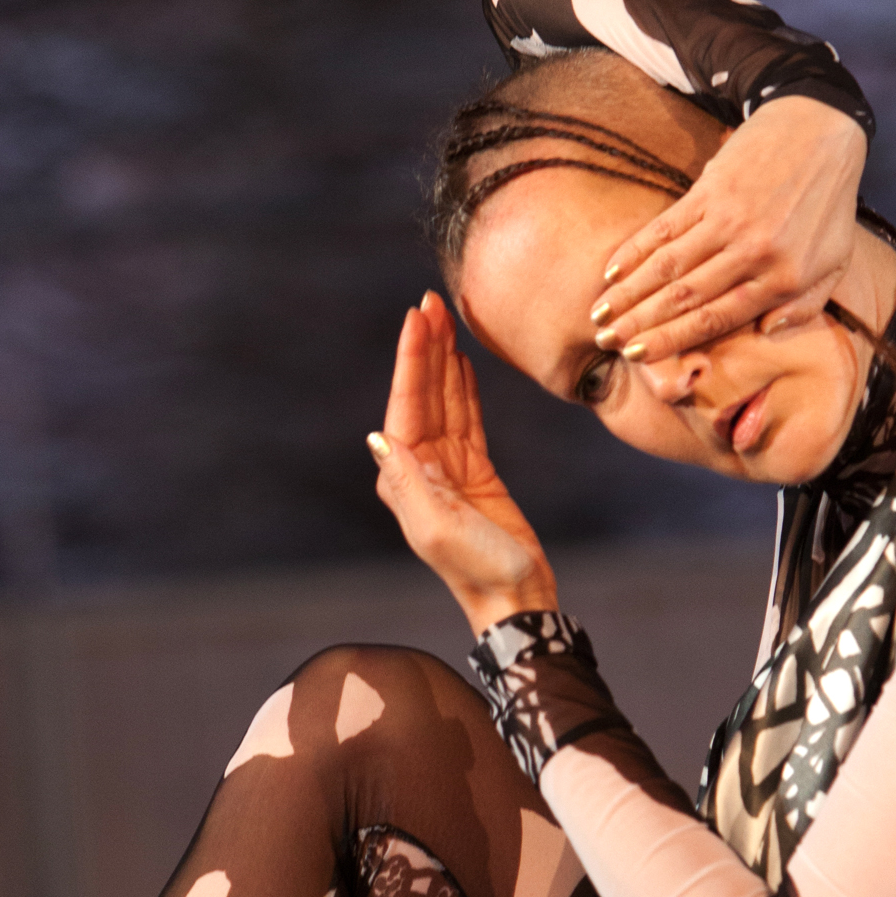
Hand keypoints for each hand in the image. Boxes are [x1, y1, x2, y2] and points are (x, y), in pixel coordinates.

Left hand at [369, 292, 557, 637]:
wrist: (516, 596)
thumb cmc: (477, 568)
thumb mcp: (436, 526)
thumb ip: (408, 481)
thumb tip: (379, 437)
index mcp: (402, 478)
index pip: (404, 406)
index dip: (411, 360)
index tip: (416, 318)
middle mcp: (418, 468)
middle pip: (422, 394)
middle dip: (425, 348)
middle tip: (431, 301)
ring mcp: (447, 467)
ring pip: (445, 400)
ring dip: (444, 360)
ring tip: (446, 316)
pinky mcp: (476, 470)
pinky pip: (467, 418)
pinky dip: (465, 387)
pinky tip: (463, 359)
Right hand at [588, 94, 865, 362]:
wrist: (821, 128)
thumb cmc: (828, 203)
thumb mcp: (834, 261)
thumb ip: (804, 305)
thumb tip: (765, 333)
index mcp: (782, 278)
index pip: (716, 318)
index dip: (672, 340)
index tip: (638, 356)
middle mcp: (753, 253)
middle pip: (685, 298)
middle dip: (640, 324)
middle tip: (606, 342)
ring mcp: (728, 220)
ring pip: (668, 267)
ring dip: (629, 293)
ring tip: (599, 314)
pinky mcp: (710, 190)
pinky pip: (665, 228)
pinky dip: (635, 251)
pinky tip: (613, 271)